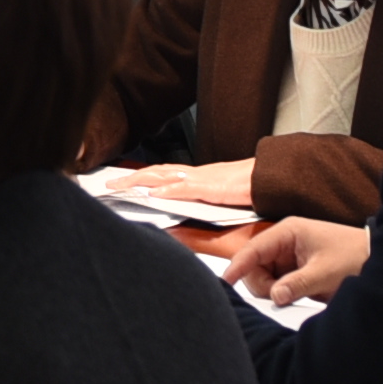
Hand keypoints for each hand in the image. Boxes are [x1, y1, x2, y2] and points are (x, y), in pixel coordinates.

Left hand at [100, 159, 260, 211]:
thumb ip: (204, 201)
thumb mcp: (222, 196)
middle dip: (131, 178)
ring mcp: (203, 179)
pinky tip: (154, 194)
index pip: (163, 174)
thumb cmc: (252, 187)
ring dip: (139, 181)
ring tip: (120, 186)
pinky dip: (167, 190)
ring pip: (163, 176)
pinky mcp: (213, 187)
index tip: (123, 181)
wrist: (272, 177)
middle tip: (110, 184)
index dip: (142, 177)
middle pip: (156, 173)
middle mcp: (196, 174)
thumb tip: (188, 211)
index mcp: (198, 176)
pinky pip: (185, 188)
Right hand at [225, 219, 369, 305]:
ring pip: (261, 277)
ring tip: (296, 293)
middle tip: (283, 295)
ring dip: (271, 290)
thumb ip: (297, 284)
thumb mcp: (326, 272)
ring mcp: (286, 255)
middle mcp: (283, 241)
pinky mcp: (292, 269)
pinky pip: (273, 283)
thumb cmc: (353, 256)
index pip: (253, 249)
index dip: (238, 265)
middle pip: (253, 266)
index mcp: (288, 232)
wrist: (375, 257)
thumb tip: (274, 296)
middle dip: (262, 284)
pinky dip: (279, 292)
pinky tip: (294, 294)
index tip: (226, 282)